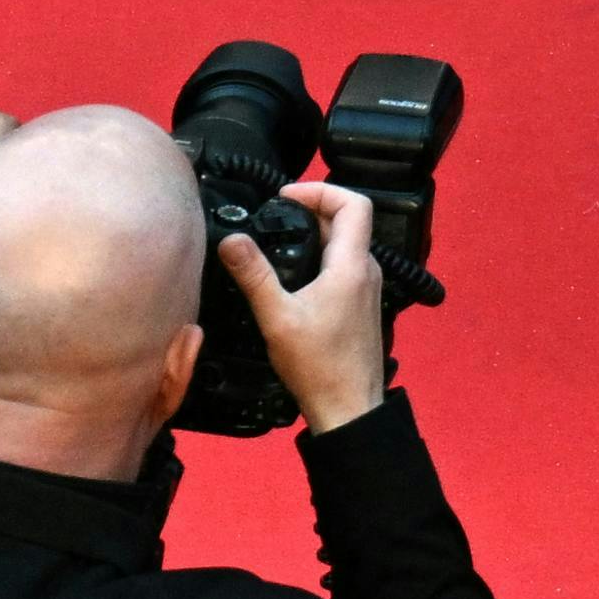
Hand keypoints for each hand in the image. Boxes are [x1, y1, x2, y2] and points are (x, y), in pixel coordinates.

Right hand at [224, 178, 386, 433]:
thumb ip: (254, 275)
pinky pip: (343, 265)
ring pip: (345, 243)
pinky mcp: (360, 305)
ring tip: (279, 237)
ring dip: (316, 232)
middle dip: (312, 208)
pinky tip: (293, 272)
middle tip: (276, 214)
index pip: (354, 203)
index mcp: (352, 266)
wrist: (349, 409)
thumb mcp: (277, 317)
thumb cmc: (319, 366)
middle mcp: (367, 271)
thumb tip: (232, 239)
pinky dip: (320, 256)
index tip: (286, 197)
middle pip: (348, 220)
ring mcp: (366, 289)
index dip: (321, 189)